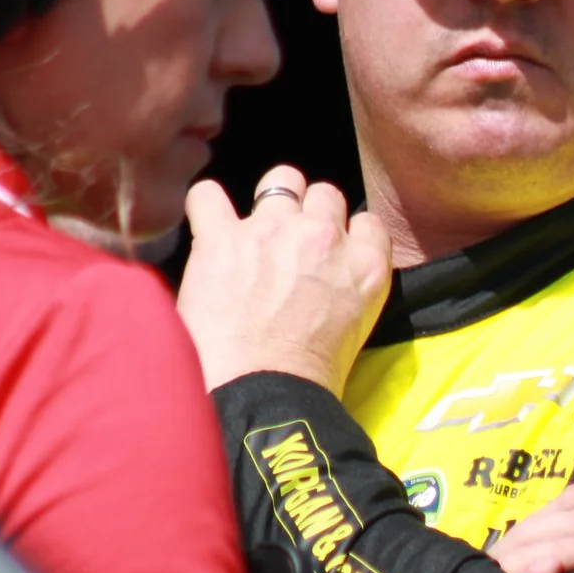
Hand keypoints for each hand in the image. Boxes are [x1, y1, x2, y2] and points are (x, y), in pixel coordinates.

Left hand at [178, 167, 392, 393]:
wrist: (263, 391)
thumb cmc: (309, 375)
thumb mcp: (358, 323)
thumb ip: (351, 282)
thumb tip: (330, 274)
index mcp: (365, 263)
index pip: (367, 221)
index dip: (346, 234)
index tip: (330, 254)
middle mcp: (324, 236)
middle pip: (325, 195)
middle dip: (310, 213)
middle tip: (290, 244)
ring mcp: (272, 232)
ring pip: (281, 180)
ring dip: (271, 198)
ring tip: (255, 226)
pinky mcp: (223, 239)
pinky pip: (209, 196)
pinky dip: (206, 205)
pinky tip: (206, 219)